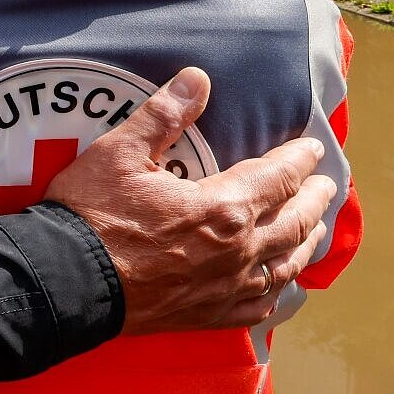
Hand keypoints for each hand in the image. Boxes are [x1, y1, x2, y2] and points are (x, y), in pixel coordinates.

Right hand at [44, 67, 336, 334]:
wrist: (66, 281)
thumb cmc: (91, 214)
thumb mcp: (120, 152)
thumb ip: (163, 115)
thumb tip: (198, 78)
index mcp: (223, 207)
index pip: (278, 177)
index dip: (300, 160)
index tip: (314, 148)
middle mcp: (237, 251)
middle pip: (294, 222)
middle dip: (314, 200)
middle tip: (327, 185)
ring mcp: (225, 288)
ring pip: (285, 265)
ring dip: (305, 243)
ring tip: (315, 229)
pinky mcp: (207, 315)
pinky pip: (257, 305)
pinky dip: (276, 291)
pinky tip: (279, 285)